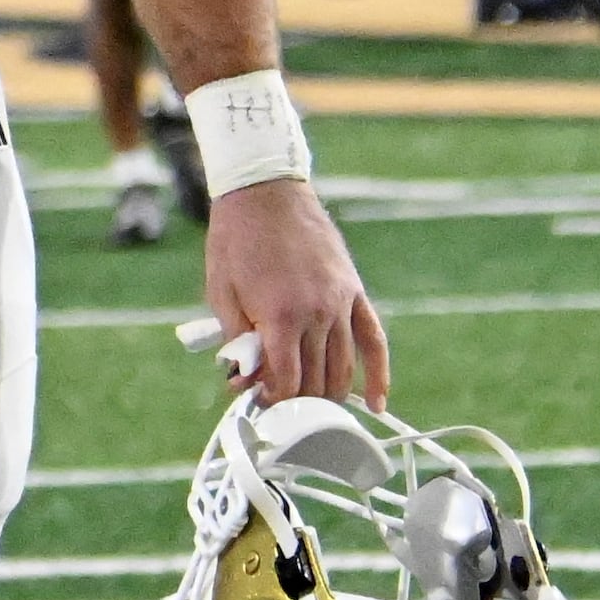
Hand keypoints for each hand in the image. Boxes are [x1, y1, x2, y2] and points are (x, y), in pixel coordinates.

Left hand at [203, 180, 387, 408]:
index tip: (263, 400)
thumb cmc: (236, 241)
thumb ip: (235, 341)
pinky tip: (378, 402)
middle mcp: (316, 313)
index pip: (286, 380)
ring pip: (344, 367)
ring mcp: (340, 303)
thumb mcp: (220, 292)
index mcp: (279, 315)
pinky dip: (379, 374)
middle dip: (298, 399)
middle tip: (283, 402)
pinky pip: (374, 340)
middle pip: (316, 379)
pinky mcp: (354, 291)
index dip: (274, 399)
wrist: (265, 193)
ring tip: (314, 405)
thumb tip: (242, 381)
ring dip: (330, 393)